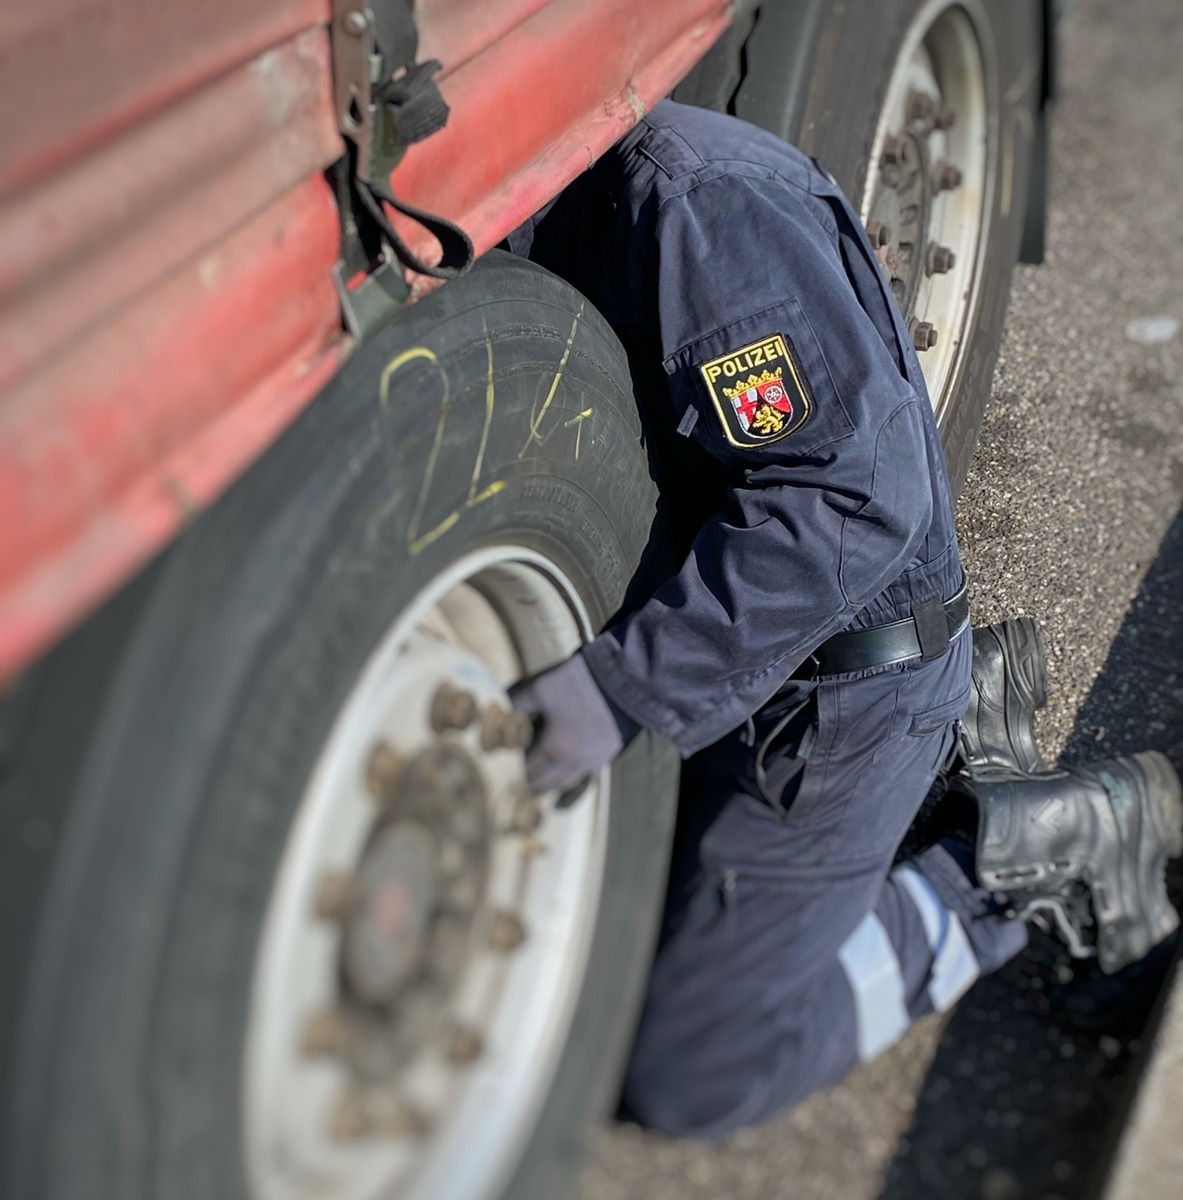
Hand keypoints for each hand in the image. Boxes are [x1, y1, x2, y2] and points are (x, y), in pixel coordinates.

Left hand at [510, 652, 628, 793]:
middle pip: (546, 782)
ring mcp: (592, 760)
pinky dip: (574, 776)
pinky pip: (587, 774)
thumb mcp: (541, 689)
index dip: (513, 774)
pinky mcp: (608, 753)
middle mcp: (572, 762)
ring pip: (567, 782)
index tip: (503, 776)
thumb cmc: (579, 684)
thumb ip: (516, 703)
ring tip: (540, 786)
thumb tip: (496, 709)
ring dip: (551, 786)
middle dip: (530, 786)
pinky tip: (570, 774)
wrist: (623, 681)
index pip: (528, 770)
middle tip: (516, 789)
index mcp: (553, 748)